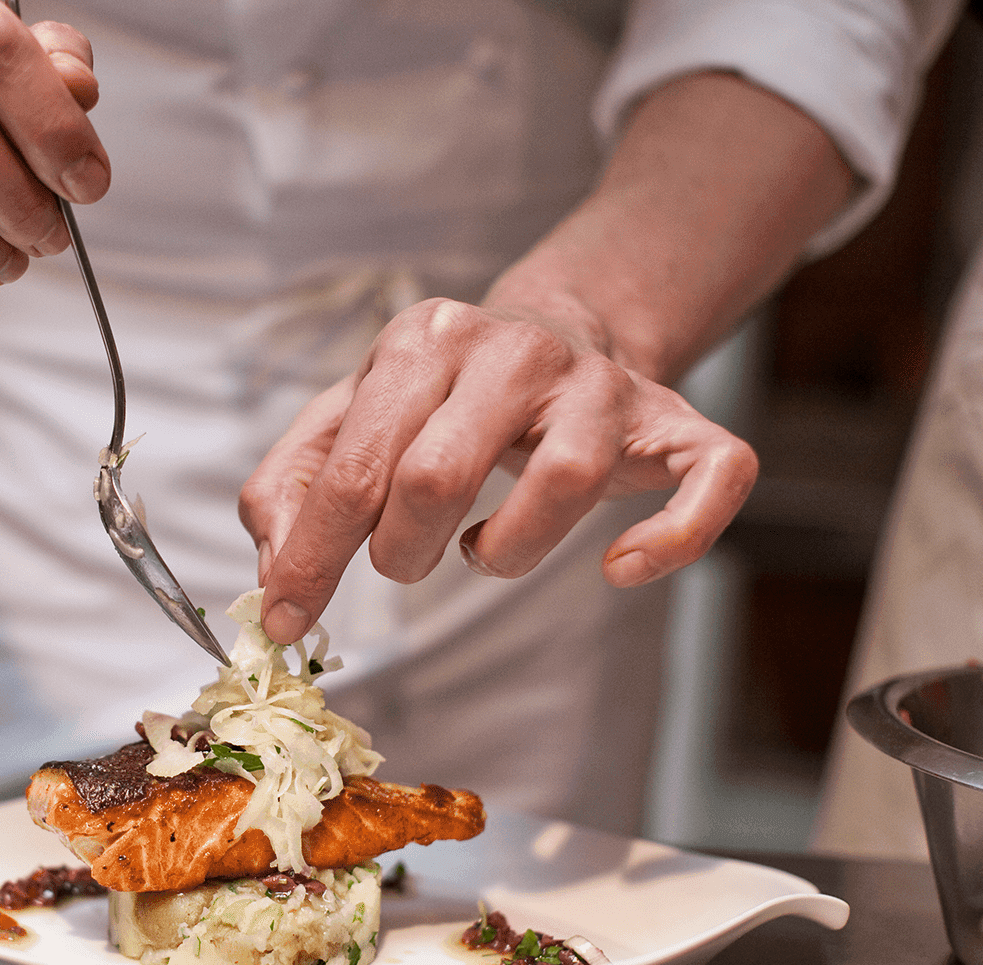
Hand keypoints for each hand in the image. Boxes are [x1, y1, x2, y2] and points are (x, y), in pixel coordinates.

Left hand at [238, 298, 758, 643]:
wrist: (566, 326)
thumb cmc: (444, 393)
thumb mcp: (354, 412)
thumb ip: (296, 482)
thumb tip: (275, 567)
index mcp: (425, 340)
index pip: (355, 465)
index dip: (314, 557)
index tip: (286, 619)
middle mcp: (516, 351)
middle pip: (439, 474)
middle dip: (402, 551)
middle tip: (404, 563)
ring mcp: (605, 387)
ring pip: (565, 482)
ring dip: (508, 552)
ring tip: (481, 551)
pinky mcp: (679, 423)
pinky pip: (709, 479)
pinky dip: (671, 540)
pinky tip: (617, 568)